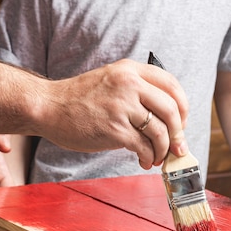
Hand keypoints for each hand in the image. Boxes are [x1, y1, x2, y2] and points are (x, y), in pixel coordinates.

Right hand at [37, 59, 188, 167]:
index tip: (181, 122)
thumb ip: (136, 90)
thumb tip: (165, 116)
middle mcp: (129, 85)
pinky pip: (143, 147)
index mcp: (130, 70)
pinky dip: (149, 157)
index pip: (171, 85)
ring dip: (164, 149)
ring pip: (160, 131)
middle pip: (171, 110)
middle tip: (177, 146)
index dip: (183, 106)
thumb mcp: (110, 80)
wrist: (47, 107)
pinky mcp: (114, 130)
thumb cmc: (77, 99)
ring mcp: (121, 107)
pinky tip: (144, 160)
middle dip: (179, 133)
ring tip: (157, 157)